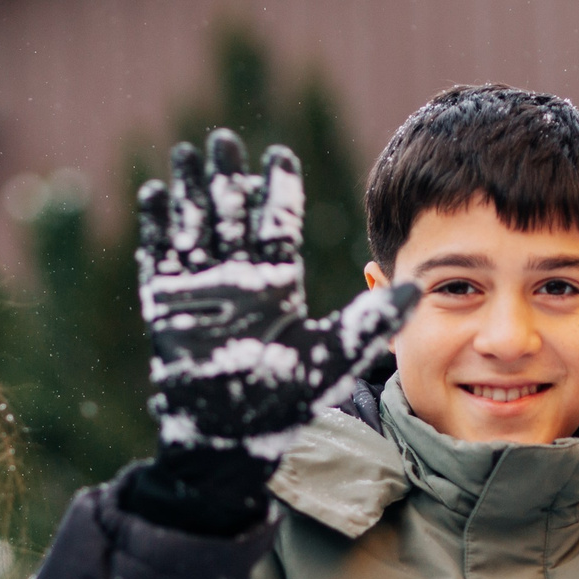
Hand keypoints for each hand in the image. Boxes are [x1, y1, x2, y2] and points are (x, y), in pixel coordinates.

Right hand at [136, 128, 413, 459]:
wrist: (231, 440)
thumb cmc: (282, 404)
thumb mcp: (332, 358)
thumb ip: (370, 322)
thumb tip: (423, 288)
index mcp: (276, 287)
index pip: (277, 226)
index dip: (277, 191)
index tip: (280, 155)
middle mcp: (237, 282)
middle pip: (231, 216)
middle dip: (227, 177)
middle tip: (224, 138)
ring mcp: (200, 292)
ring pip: (195, 227)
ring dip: (190, 190)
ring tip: (186, 151)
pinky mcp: (166, 308)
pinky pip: (158, 259)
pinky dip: (156, 228)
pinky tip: (155, 193)